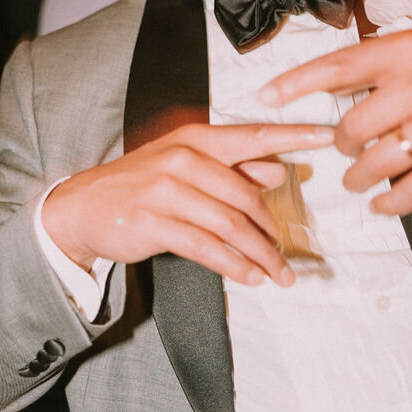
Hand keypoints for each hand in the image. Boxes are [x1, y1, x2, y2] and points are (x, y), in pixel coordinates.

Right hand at [42, 121, 333, 286]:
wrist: (83, 206)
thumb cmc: (139, 184)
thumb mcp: (183, 166)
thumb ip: (230, 167)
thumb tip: (276, 169)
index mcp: (195, 139)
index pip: (253, 135)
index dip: (294, 135)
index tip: (328, 137)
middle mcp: (183, 159)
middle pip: (246, 195)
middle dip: (272, 230)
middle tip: (287, 254)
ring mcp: (167, 190)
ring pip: (230, 225)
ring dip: (259, 254)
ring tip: (277, 273)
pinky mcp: (154, 222)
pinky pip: (206, 247)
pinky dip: (233, 265)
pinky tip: (248, 276)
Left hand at [258, 32, 411, 215]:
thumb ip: (381, 68)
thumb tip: (325, 86)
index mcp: (410, 50)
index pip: (338, 66)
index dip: (296, 84)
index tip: (264, 96)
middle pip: (350, 126)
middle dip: (342, 145)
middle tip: (347, 150)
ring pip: (374, 162)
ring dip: (359, 177)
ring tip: (359, 178)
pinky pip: (407, 193)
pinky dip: (388, 203)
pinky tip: (384, 202)